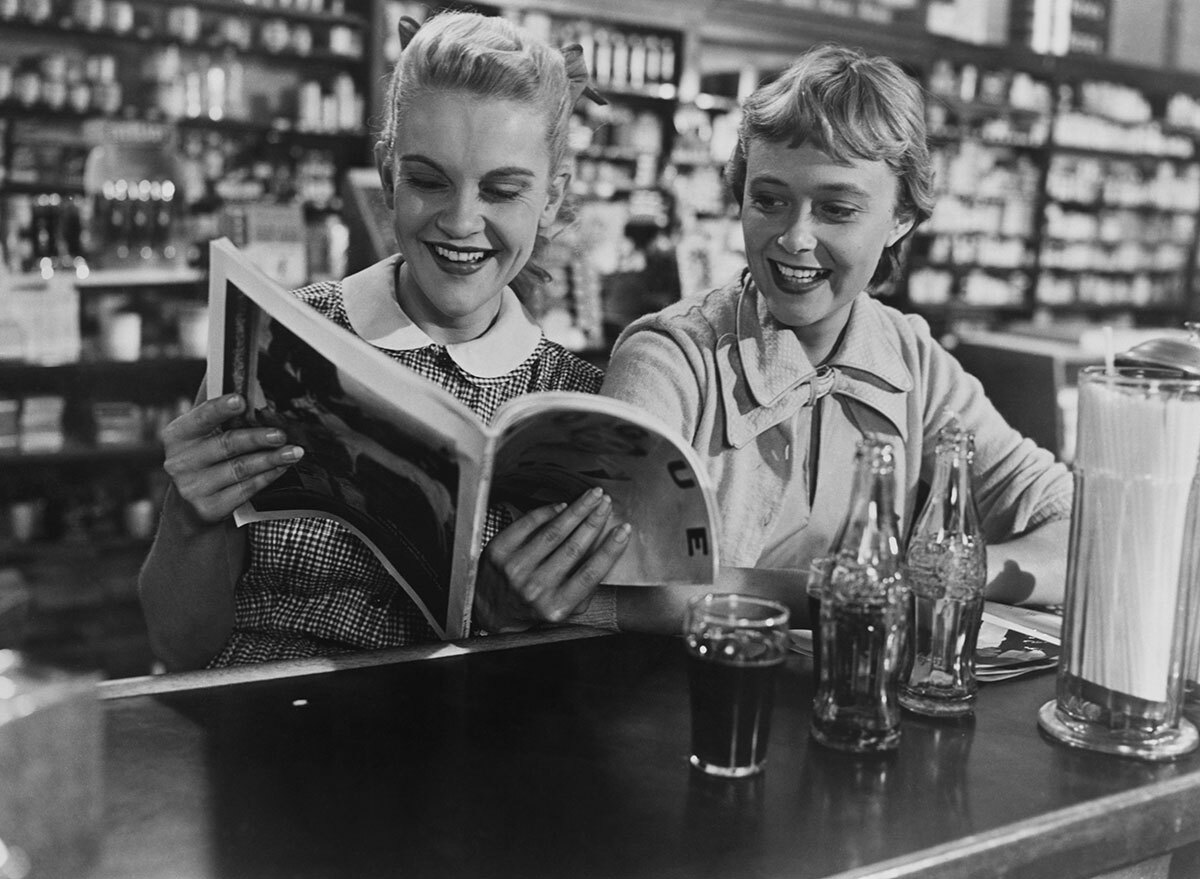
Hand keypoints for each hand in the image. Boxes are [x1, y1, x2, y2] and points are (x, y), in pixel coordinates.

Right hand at [160, 393, 303, 524]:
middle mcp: (179, 461)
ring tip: (293, 452)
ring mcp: (191, 487)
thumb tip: (231, 370)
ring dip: (270, 459)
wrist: (191, 507)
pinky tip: (281, 468)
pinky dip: (266, 477)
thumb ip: (216, 407)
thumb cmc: (204, 460)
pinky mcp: (207, 508)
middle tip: (280, 434)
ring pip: (239, 469)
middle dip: (256, 438)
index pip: (200, 418)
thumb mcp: (202, 434)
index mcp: (177, 435)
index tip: (241, 401)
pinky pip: (244, 490)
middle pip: (225, 444)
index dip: (221, 409)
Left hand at [473, 487, 631, 632]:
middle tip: (607, 503)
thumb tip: (607, 553)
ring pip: (553, 532)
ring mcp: (514, 569)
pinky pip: (528, 523)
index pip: (591, 573)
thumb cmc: (534, 606)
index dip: (611, 549)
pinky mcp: (499, 552)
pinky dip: (547, 511)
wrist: (492, 609)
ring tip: (591, 496)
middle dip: (595, 520)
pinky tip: (562, 505)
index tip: (624, 529)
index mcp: (556, 606)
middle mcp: (535, 589)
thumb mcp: (565, 609)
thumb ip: (586, 589)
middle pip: (574, 547)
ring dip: (577, 510)